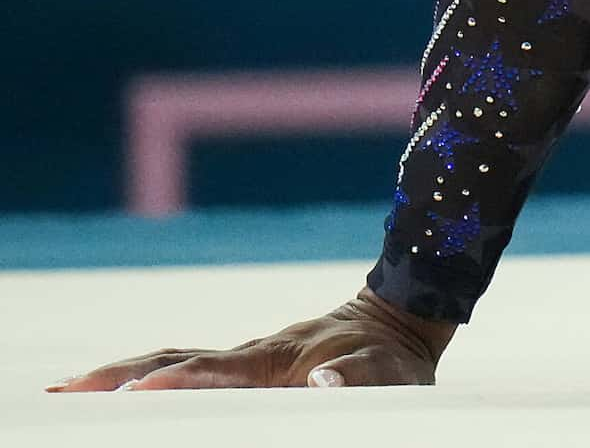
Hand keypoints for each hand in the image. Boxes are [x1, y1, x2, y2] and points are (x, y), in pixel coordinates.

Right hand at [47, 289, 453, 390]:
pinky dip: (144, 374)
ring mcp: (242, 360)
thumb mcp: (391, 373)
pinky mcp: (242, 366)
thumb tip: (323, 378)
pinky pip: (184, 367)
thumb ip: (360, 377)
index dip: (178, 382)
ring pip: (169, 360)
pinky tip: (116, 387)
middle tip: (63, 392)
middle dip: (118, 377)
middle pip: (172, 361)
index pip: (216, 372)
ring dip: (118, 375)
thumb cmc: (395, 360)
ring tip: (65, 389)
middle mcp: (250, 356)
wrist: (398, 323)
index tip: (133, 394)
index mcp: (278, 360)